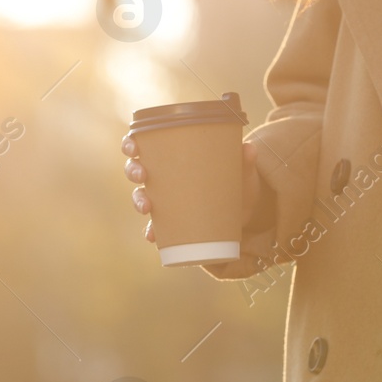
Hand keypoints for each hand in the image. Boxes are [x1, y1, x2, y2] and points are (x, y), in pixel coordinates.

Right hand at [122, 135, 261, 243]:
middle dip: (133, 171)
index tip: (133, 146)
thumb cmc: (238, 182)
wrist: (246, 212)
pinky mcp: (174, 222)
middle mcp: (165, 178)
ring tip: (147, 207)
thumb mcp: (242, 171)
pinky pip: (156, 227)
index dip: (131, 144)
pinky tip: (153, 236)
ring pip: (142, 197)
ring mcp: (168, 201)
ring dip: (138, 201)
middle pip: (137, 170)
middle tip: (142, 174)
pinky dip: (153, 232)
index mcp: (175, 157)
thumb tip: (249, 148)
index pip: (145, 146)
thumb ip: (244, 160)